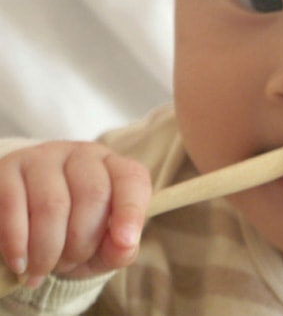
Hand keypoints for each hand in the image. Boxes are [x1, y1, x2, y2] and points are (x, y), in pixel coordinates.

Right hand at [0, 141, 150, 286]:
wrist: (27, 225)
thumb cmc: (74, 233)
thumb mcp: (101, 247)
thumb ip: (119, 248)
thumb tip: (125, 245)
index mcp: (114, 167)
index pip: (132, 178)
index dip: (131, 210)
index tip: (125, 242)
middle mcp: (83, 155)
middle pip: (93, 194)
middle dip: (81, 242)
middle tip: (68, 263)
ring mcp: (45, 157)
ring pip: (52, 204)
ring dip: (48, 249)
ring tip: (43, 266)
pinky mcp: (9, 169)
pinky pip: (13, 207)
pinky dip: (17, 243)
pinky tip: (20, 262)